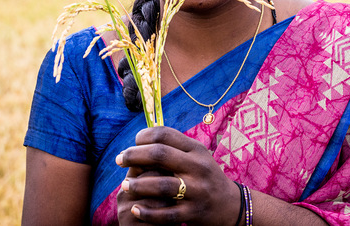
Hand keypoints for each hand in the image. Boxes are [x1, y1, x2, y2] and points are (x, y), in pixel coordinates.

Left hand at [116, 126, 240, 224]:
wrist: (230, 205)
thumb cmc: (205, 176)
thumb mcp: (196, 156)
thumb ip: (173, 147)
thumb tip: (140, 139)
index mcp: (196, 150)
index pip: (165, 134)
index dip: (143, 137)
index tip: (132, 143)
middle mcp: (198, 167)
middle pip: (160, 155)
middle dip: (134, 156)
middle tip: (119, 159)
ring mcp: (197, 191)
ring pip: (161, 185)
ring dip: (138, 185)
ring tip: (125, 186)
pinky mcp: (194, 213)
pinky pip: (166, 214)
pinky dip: (147, 213)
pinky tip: (136, 210)